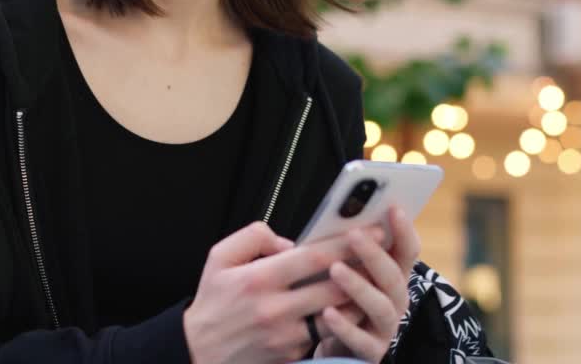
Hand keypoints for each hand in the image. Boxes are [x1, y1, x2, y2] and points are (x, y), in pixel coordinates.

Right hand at [184, 222, 357, 363]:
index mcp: (258, 278)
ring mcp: (286, 336)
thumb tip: (289, 243)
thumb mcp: (219, 257)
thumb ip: (254, 237)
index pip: (313, 257)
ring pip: (336, 315)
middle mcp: (275, 309)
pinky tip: (343, 309)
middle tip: (382, 255)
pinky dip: (337, 321)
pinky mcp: (291, 356)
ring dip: (356, 299)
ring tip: (369, 282)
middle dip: (364, 270)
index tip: (372, 230)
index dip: (346, 242)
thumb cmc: (212, 302)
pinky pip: (323, 335)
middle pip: (335, 288)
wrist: (198, 353)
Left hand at [312, 206, 420, 362]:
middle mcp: (395, 300)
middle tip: (354, 234)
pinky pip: (360, 340)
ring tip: (336, 269)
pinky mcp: (371, 352)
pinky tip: (326, 312)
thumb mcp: (345, 270)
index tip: (393, 207)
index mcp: (392, 275)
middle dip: (375, 253)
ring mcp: (386, 327)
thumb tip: (335, 216)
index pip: (407, 250)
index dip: (404, 230)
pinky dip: (345, 326)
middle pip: (393, 275)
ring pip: (380, 305)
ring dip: (359, 286)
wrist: (332, 346)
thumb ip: (346, 249)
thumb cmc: (337, 298)